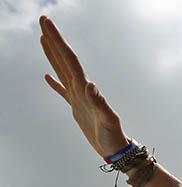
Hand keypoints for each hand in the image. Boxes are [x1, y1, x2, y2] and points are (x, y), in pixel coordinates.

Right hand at [38, 16, 130, 159]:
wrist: (118, 150)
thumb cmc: (114, 137)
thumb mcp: (108, 120)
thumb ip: (99, 103)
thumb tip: (89, 85)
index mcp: (86, 89)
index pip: (70, 60)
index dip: (58, 41)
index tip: (47, 24)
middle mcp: (82, 90)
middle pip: (65, 59)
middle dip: (54, 40)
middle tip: (44, 20)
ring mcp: (79, 98)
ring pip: (62, 71)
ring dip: (53, 55)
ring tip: (43, 39)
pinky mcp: (78, 108)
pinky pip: (63, 91)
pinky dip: (55, 83)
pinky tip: (47, 76)